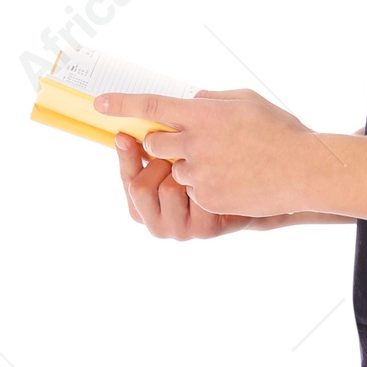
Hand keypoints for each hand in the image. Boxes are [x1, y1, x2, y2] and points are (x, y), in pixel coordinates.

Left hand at [93, 87, 337, 219]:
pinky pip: (195, 192)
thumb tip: (190, 102)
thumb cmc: (282, 133)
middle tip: (189, 144)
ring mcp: (200, 173)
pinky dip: (209, 188)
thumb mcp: (247, 101)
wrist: (305, 171)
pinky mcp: (208, 198)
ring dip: (192, 169)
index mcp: (203, 115)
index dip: (122, 103)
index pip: (151, 105)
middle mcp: (195, 143)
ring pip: (177, 171)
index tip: (99, 103)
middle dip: (163, 143)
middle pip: (155, 143)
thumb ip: (212, 100)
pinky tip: (236, 183)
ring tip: (229, 166)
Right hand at [112, 129, 254, 240]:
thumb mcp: (168, 166)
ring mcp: (181, 232)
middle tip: (177, 156)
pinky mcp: (205, 230)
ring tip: (200, 167)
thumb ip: (146, 155)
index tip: (125, 135)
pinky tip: (218, 177)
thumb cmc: (202, 177)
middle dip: (158, 165)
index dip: (126, 157)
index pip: (126, 181)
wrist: (246, 198)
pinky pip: (197, 194)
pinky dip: (207, 180)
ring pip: (169, 189)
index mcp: (140, 212)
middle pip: (140, 188)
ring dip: (184, 171)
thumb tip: (121, 135)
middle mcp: (158, 227)